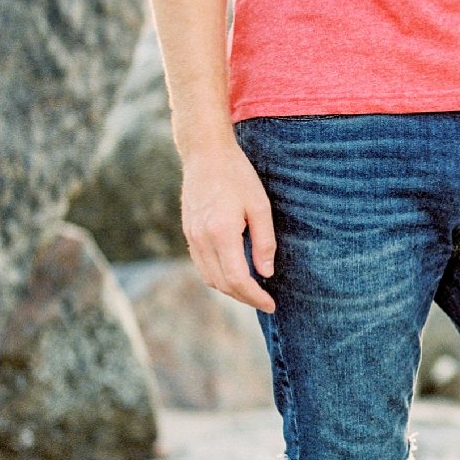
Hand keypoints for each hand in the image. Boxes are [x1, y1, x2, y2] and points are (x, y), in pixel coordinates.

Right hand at [181, 141, 276, 310]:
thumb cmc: (238, 176)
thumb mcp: (260, 206)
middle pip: (222, 284)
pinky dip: (218, 276)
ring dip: (231, 290)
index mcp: (221, 233)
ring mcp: (191, 237)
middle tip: (266, 301)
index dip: (256, 297)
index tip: (272, 304)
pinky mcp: (188, 233)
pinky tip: (235, 274)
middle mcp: (201, 239)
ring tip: (253, 290)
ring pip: (210, 278)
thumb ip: (264, 242)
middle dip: (245, 298)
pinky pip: (202, 265)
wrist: (205, 154)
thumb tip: (266, 274)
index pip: (238, 280)